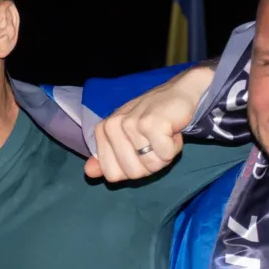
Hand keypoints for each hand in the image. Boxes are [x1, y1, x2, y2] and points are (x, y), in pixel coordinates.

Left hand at [84, 65, 214, 181]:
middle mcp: (112, 126)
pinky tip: (171, 131)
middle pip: (132, 173)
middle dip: (150, 164)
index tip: (141, 151)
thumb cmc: (153, 119)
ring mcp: (130, 123)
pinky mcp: (151, 123)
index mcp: (102, 131)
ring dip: (164, 154)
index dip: (133, 169)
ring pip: (151, 165)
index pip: (112, 174)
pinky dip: (173, 147)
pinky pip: (164, 155)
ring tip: (164, 135)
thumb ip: (107, 158)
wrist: (179, 93)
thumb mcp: (126, 139)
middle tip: (155, 143)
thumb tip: (89, 172)